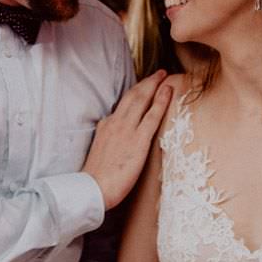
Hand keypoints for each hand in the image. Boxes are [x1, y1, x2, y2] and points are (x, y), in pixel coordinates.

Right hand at [83, 71, 172, 210]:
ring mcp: (127, 130)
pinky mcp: (139, 140)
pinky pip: (153, 115)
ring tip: (164, 74)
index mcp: (106, 126)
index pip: (123, 104)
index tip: (144, 86)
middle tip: (158, 73)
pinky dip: (161, 99)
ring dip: (154, 84)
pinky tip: (169, 90)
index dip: (135, 93)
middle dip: (146, 82)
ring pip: (142, 99)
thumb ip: (107, 141)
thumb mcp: (99, 152)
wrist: (93, 189)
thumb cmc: (96, 178)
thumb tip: (115, 140)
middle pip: (132, 96)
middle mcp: (115, 123)